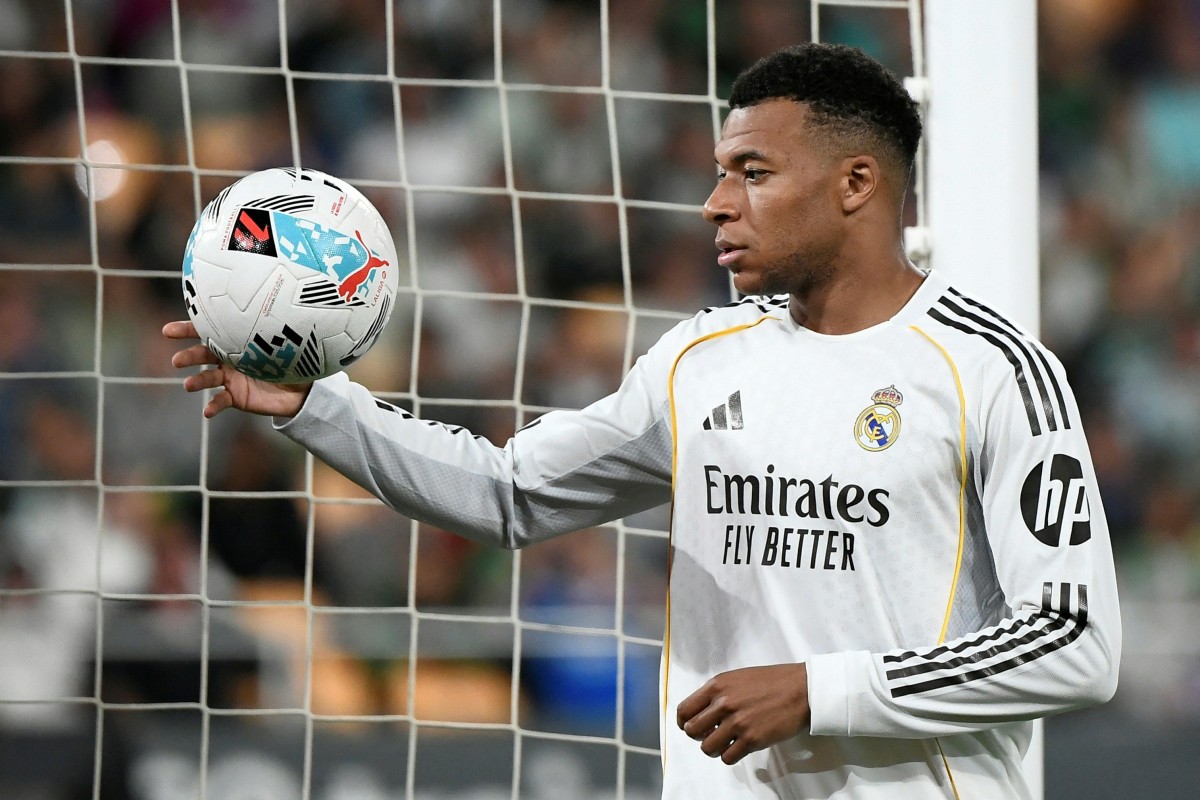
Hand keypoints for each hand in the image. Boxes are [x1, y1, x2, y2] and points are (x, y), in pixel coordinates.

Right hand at [163, 321, 310, 418]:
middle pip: (202, 355)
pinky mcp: (234, 397)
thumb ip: (275, 333)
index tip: (168, 331)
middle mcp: (227, 358)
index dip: (187, 330)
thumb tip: (281, 311)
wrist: (299, 388)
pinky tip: (208, 411)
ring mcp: (229, 378)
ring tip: (188, 385)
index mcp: (235, 340)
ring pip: (208, 378)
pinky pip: (220, 401)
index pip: (208, 331)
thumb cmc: (290, 359)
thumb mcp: (285, 344)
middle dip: (189, 356)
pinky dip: (213, 405)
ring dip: (197, 381)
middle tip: (177, 361)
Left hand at [676, 663, 809, 764]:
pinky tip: (738, 748)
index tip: (689, 727)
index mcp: (717, 686)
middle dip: (699, 736)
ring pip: (707, 748)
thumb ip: (718, 693)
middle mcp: (723, 704)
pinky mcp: (752, 740)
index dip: (683, 722)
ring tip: (725, 743)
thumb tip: (703, 712)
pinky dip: (730, 756)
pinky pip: (727, 757)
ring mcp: (737, 723)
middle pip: (692, 731)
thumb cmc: (772, 681)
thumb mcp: (737, 678)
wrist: (802, 689)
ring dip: (713, 749)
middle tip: (710, 735)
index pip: (684, 710)